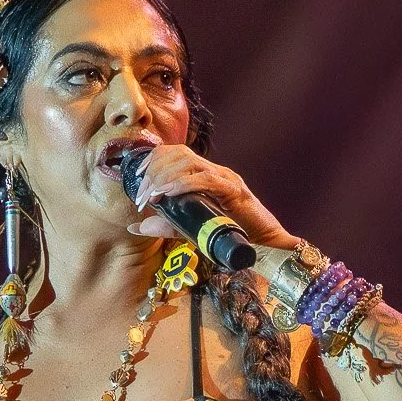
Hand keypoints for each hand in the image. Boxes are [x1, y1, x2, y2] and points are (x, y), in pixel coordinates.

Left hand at [124, 144, 295, 250]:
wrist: (265, 247)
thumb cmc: (230, 237)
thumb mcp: (190, 230)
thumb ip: (166, 226)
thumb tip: (136, 226)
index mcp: (203, 175)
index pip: (174, 154)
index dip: (153, 161)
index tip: (137, 179)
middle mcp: (213, 171)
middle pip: (178, 154)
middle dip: (155, 171)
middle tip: (142, 194)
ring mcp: (225, 178)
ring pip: (189, 163)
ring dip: (165, 177)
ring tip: (152, 195)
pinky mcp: (234, 191)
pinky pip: (206, 180)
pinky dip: (184, 184)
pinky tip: (170, 193)